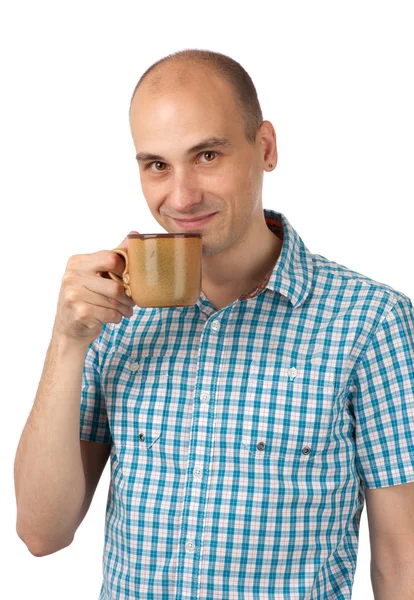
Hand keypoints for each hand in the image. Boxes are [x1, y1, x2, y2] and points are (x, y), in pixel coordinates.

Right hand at [52, 231, 138, 346]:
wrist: (69, 328)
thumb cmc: (86, 298)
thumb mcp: (95, 274)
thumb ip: (113, 255)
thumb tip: (134, 234)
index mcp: (77, 262)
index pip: (110, 258)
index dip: (125, 270)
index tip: (127, 279)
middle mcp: (72, 276)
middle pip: (115, 285)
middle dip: (127, 296)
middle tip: (131, 301)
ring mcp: (73, 295)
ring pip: (114, 301)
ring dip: (124, 309)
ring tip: (125, 311)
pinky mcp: (79, 312)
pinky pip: (110, 314)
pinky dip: (117, 318)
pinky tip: (113, 317)